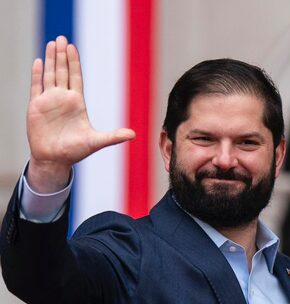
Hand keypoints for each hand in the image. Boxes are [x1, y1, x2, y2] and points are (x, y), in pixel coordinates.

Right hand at [26, 35, 134, 191]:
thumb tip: (134, 135)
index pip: (75, 77)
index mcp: (77, 103)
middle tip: (61, 38)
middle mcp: (63, 99)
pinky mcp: (36, 107)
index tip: (73, 48)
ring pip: (49, 75)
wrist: (55, 160)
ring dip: (50, 60)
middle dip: (62, 55)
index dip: (74, 63)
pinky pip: (36, 87)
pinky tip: (38, 62)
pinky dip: (37, 75)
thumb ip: (113, 137)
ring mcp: (49, 101)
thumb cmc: (75, 151)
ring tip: (51, 44)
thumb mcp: (96, 142)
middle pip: (62, 72)